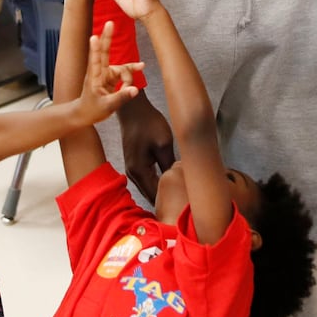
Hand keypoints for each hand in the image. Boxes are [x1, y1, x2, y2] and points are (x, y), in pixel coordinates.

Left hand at [78, 21, 142, 122]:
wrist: (84, 114)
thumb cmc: (91, 110)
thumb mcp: (107, 106)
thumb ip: (122, 97)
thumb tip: (135, 89)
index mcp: (94, 78)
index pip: (95, 60)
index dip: (95, 49)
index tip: (94, 37)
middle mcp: (99, 72)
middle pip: (105, 52)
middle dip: (108, 37)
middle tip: (110, 23)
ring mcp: (105, 73)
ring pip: (121, 68)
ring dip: (129, 75)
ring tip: (131, 87)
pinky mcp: (110, 77)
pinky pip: (124, 73)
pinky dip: (131, 73)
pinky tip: (141, 67)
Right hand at [118, 87, 175, 202]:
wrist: (133, 109)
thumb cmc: (148, 123)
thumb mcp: (164, 144)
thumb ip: (170, 166)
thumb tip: (179, 182)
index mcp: (139, 171)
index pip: (155, 196)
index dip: (169, 202)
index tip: (184, 207)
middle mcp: (132, 174)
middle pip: (151, 195)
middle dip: (166, 200)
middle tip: (184, 205)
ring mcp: (132, 169)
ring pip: (149, 188)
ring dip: (162, 192)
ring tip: (179, 196)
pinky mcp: (135, 163)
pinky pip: (147, 180)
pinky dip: (157, 183)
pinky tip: (170, 183)